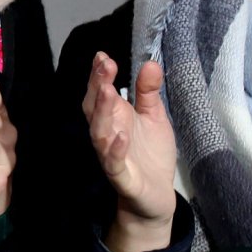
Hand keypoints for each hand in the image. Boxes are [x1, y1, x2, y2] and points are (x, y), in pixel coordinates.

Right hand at [84, 53, 177, 251]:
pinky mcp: (122, 177)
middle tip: (105, 65)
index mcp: (114, 117)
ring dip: (102, 113)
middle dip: (97, 86)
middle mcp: (108, 134)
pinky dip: (115, 150)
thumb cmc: (150, 155)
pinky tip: (121, 136)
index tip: (103, 56)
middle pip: (95, 108)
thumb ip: (149, 92)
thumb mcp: (154, 117)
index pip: (100, 92)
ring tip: (107, 91)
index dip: (99, 74)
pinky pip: (114, 163)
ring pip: (100, 133)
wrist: (156, 196)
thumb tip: (151, 63)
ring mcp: (111, 155)